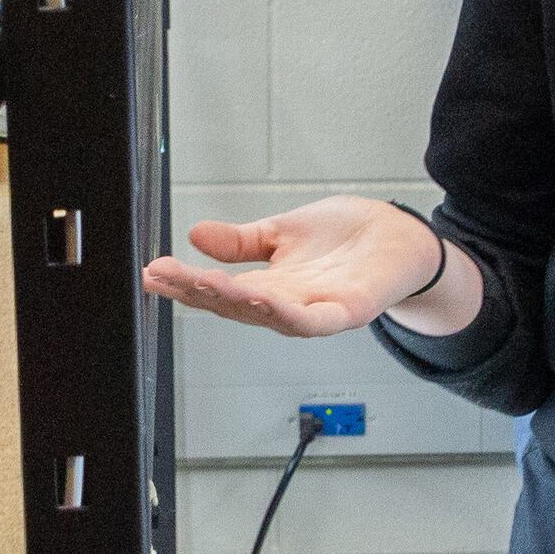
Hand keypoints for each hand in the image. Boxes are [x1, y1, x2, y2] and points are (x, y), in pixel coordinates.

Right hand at [141, 198, 462, 337]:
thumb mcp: (282, 233)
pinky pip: (315, 320)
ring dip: (235, 303)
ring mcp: (318, 311)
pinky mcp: (349, 310)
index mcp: (269, 286)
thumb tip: (196, 235)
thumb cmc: (346, 238)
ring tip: (202, 286)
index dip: (185, 283)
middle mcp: (288, 305)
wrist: (402, 238)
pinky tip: (264, 300)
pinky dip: (288, 314)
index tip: (152, 272)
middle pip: (235, 306)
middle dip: (197, 292)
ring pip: (268, 315)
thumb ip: (241, 242)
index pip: (219, 289)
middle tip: (163, 277)